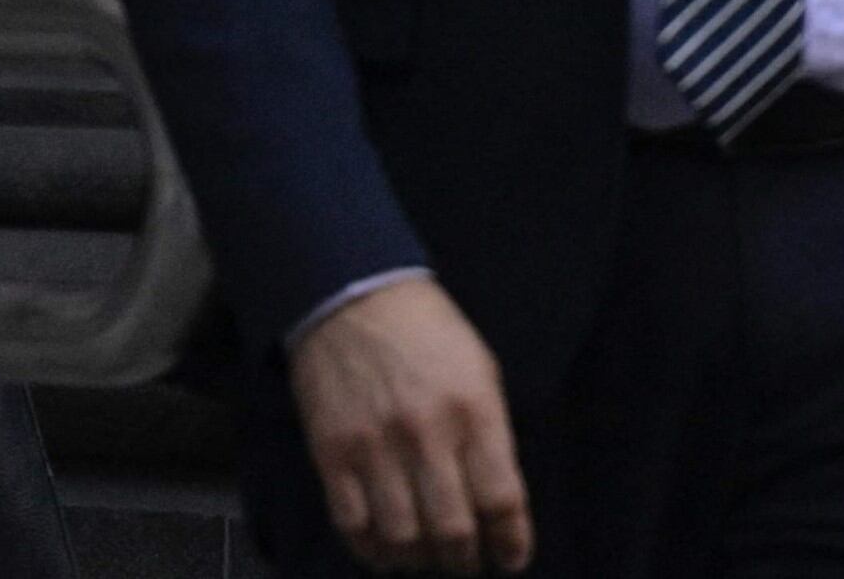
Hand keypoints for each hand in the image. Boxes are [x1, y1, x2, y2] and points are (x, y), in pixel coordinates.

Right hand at [289, 276, 531, 572]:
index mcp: (473, 411)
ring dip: (419, 559)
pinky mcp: (331, 451)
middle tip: (464, 561)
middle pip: (454, 532)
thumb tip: (495, 502)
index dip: (512, 544)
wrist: (349, 292)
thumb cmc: (424, 331)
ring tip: (424, 555)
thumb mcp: (480, 370)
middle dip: (465, 561)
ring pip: (403, 537)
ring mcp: (374, 445)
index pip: (502, 502)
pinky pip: (352, 524)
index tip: (508, 557)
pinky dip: (371, 549)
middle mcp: (426, 433)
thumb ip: (491, 435)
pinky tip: (384, 547)